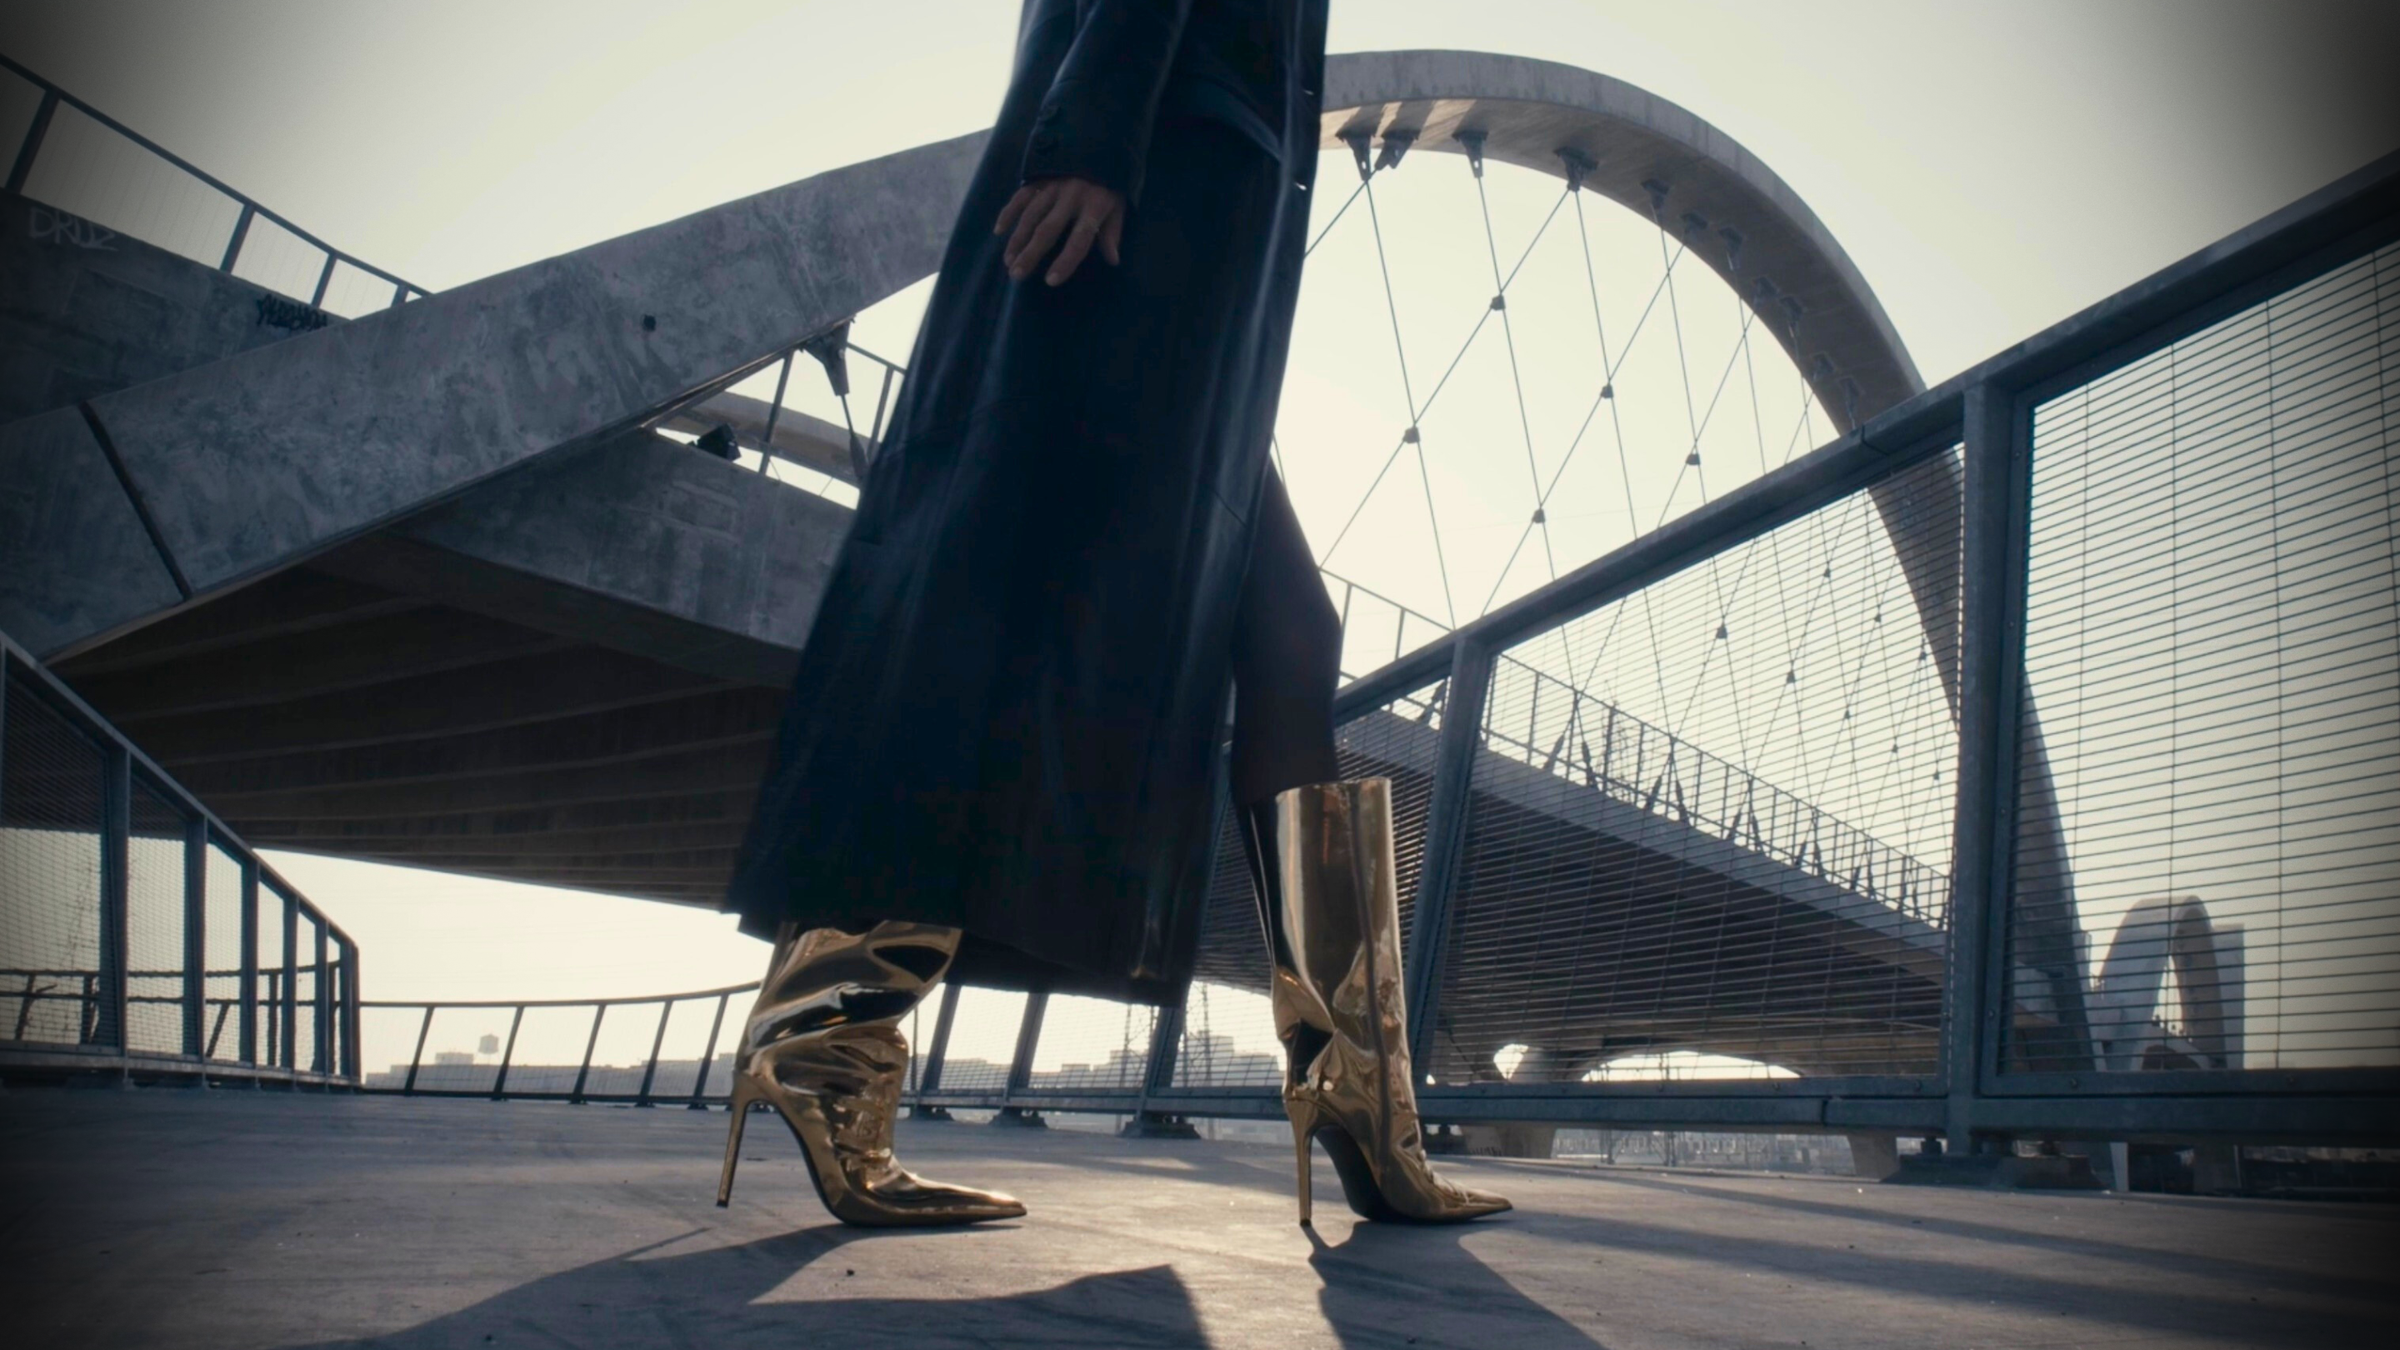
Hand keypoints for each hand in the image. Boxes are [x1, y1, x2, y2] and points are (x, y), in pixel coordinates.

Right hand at [994, 176, 1124, 285]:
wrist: (1099, 139)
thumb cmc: (1109, 181)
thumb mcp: (1119, 204)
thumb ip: (1113, 232)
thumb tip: (1113, 260)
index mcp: (1094, 205)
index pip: (1080, 239)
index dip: (1066, 261)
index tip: (1051, 280)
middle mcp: (1071, 197)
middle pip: (1048, 230)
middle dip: (1031, 254)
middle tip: (1017, 275)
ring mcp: (1053, 185)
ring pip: (1031, 215)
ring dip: (1018, 239)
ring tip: (1009, 261)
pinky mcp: (1040, 177)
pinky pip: (1021, 196)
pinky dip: (1008, 213)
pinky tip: (999, 231)